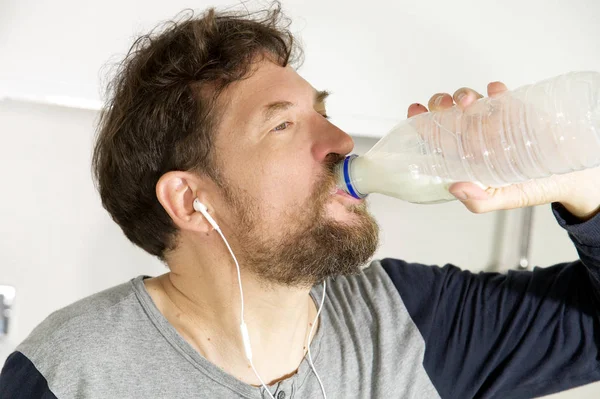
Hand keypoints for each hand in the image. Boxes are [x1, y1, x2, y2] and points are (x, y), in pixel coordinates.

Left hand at [408, 83, 599, 219]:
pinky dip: (495, 90)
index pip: (438, 140)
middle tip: (443, 106)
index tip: (414, 112)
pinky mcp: (517, 110)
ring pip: (469, 101)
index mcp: (469, 158)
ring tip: (469, 100)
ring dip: (463, 95)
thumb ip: (481, 200)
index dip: (422, 125)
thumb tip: (455, 188)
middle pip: (448, 115)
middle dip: (439, 105)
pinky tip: (495, 90)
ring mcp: (496, 122)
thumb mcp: (507, 199)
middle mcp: (478, 138)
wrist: (576, 178)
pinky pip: (501, 95)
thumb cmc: (538, 188)